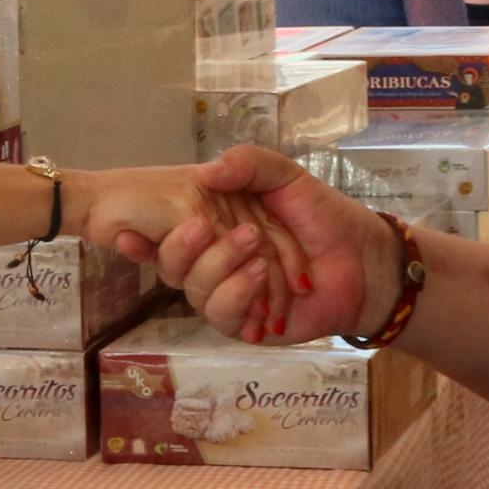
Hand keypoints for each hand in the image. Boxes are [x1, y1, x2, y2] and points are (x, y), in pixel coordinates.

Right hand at [152, 147, 396, 345]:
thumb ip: (248, 165)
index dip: (138, 238)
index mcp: (212, 226)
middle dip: (182, 248)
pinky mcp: (246, 323)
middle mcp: (212, 262)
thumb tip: (207, 171)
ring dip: (219, 267)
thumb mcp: (285, 176)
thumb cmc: (323, 216)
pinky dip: (239, 294)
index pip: (163, 234)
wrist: (364, 259)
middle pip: (171, 266)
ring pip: (194, 292)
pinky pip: (223, 316)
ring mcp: (227, 294)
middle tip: (204, 225)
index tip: (125, 233)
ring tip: (256, 248)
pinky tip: (261, 276)